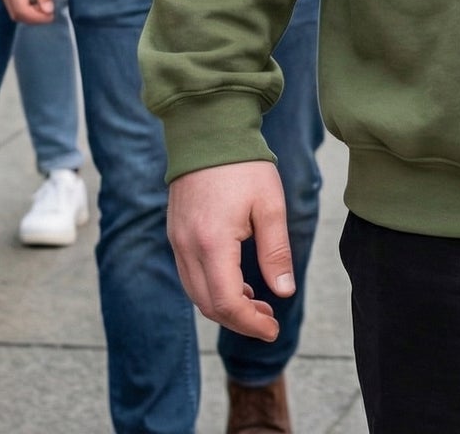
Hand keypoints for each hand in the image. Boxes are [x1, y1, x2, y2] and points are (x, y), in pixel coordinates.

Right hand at [0, 0, 54, 23]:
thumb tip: (47, 10)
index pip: (21, 11)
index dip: (37, 18)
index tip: (51, 16)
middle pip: (15, 14)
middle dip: (33, 18)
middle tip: (49, 13)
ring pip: (12, 9)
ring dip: (28, 12)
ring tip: (45, 5)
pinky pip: (11, 0)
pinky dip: (23, 4)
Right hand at [168, 162, 293, 340]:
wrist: (208, 131)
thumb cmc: (244, 165)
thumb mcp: (270, 206)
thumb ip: (275, 252)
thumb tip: (284, 292)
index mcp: (212, 243)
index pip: (226, 303)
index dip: (250, 324)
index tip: (273, 329)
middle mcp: (187, 248)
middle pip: (208, 305)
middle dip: (239, 320)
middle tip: (269, 318)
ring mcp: (177, 241)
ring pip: (196, 293)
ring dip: (225, 306)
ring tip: (257, 302)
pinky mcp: (176, 234)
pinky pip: (190, 275)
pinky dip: (212, 288)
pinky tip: (237, 281)